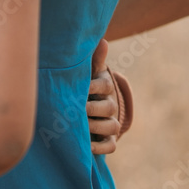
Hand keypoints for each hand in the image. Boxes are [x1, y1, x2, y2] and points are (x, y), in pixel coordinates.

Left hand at [88, 39, 120, 154]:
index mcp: (105, 87)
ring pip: (111, 127)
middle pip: (109, 108)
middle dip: (92, 109)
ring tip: (79, 127)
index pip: (106, 85)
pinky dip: (100, 148)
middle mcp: (110, 105)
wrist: (85, 107)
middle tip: (77, 110)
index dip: (94, 86)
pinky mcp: (108, 140)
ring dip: (95, 127)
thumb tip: (103, 40)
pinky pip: (110, 146)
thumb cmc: (82, 86)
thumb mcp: (87, 72)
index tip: (81, 87)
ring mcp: (110, 124)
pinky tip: (87, 147)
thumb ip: (93, 60)